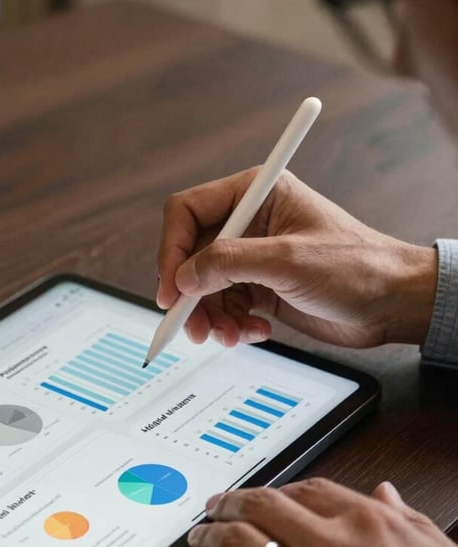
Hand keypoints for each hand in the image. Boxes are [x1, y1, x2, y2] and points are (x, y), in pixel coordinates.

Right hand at [157, 169, 437, 347]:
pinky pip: (223, 307)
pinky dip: (230, 325)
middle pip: (190, 256)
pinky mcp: (258, 288)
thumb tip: (183, 277)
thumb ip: (228, 263)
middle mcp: (248, 224)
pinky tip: (253, 332)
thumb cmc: (358, 267)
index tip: (171, 289)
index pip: (187, 212)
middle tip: (192, 326)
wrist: (393, 304)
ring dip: (209, 317)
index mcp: (255, 194)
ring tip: (227, 335)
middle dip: (189, 294)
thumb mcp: (287, 260)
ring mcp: (252, 258)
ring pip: (203, 288)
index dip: (172, 250)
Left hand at [187, 479, 457, 546]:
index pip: (307, 491)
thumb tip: (385, 494)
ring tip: (199, 537)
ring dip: (210, 536)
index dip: (280, 490)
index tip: (267, 495)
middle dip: (232, 502)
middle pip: (260, 507)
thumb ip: (406, 521)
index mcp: (365, 525)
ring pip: (236, 543)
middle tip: (216, 506)